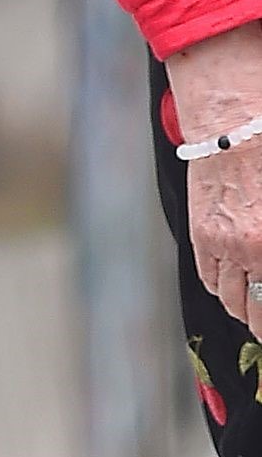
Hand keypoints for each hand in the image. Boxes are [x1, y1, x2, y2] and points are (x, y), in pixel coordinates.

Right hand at [185, 140, 261, 333]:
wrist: (235, 132)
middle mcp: (247, 250)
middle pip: (255, 308)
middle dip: (261, 323)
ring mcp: (221, 245)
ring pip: (231, 300)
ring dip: (243, 311)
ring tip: (251, 315)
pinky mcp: (200, 236)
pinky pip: (209, 279)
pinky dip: (221, 290)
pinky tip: (231, 290)